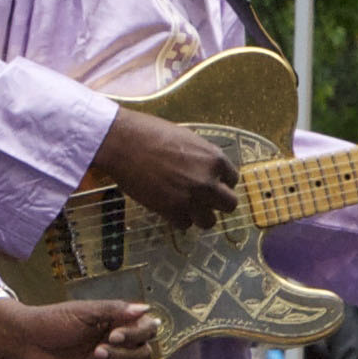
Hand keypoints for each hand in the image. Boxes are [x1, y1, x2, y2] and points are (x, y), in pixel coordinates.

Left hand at [0, 295, 159, 358]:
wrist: (26, 341)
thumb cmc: (53, 320)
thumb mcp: (84, 311)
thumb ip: (114, 310)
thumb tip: (146, 308)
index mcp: (118, 323)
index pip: (148, 330)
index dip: (137, 335)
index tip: (113, 336)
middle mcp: (118, 344)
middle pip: (144, 355)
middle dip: (125, 356)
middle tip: (98, 351)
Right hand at [96, 104, 242, 228]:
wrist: (123, 143)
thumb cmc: (151, 133)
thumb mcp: (186, 138)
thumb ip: (202, 157)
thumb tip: (206, 168)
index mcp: (215, 159)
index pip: (233, 180)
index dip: (221, 182)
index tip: (210, 183)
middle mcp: (208, 181)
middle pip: (229, 204)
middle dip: (216, 202)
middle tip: (202, 199)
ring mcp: (191, 199)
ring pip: (209, 221)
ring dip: (199, 215)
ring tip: (185, 207)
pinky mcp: (171, 211)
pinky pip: (184, 225)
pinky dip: (177, 219)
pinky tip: (168, 207)